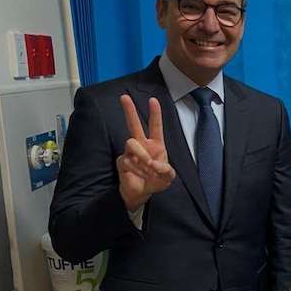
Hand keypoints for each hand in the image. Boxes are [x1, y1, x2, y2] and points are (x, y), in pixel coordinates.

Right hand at [116, 95, 175, 210]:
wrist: (142, 193)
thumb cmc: (156, 180)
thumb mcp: (168, 177)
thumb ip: (166, 171)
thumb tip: (155, 164)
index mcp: (155, 144)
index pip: (155, 126)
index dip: (155, 113)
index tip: (153, 100)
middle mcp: (142, 145)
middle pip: (134, 124)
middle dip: (129, 111)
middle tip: (124, 97)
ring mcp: (130, 152)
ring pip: (131, 142)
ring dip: (141, 154)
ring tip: (148, 166)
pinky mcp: (122, 161)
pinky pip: (127, 159)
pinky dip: (137, 168)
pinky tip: (141, 174)